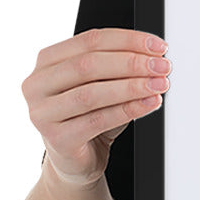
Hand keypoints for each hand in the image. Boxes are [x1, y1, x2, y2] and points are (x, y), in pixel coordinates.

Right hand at [22, 28, 171, 187]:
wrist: (77, 159)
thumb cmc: (89, 116)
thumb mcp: (103, 85)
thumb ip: (119, 68)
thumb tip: (154, 57)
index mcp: (47, 61)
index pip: (90, 40)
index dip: (128, 40)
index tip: (158, 46)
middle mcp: (37, 84)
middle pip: (89, 65)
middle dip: (132, 63)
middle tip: (162, 66)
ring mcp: (42, 113)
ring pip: (92, 93)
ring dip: (132, 87)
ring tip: (160, 85)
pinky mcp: (56, 140)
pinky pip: (97, 121)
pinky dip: (128, 110)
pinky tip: (149, 104)